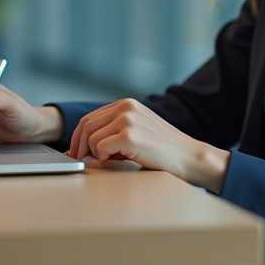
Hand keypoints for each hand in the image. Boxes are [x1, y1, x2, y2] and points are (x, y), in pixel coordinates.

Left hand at [69, 98, 229, 191]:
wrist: (189, 157)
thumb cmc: (163, 150)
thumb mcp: (137, 130)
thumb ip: (114, 130)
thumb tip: (82, 145)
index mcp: (126, 103)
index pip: (89, 118)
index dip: (78, 137)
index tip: (75, 151)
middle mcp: (125, 107)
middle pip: (85, 126)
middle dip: (79, 146)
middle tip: (81, 160)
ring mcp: (127, 119)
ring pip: (91, 138)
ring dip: (95, 154)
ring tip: (112, 160)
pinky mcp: (129, 135)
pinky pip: (100, 148)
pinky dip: (104, 158)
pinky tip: (119, 160)